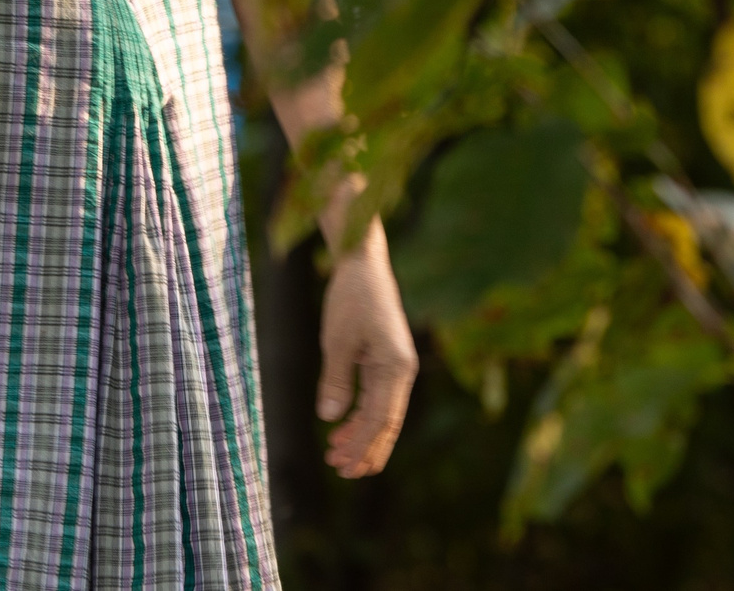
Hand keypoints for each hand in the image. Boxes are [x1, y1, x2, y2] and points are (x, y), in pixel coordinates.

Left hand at [317, 224, 416, 477]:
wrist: (363, 264)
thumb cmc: (351, 297)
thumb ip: (336, 380)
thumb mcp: (337, 340)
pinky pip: (377, 398)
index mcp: (396, 368)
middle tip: (341, 471)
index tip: (345, 466)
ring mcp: (395, 366)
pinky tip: (342, 427)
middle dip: (365, 449)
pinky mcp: (386, 361)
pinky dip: (361, 415)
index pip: (381, 420)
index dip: (363, 446)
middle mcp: (402, 371)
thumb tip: (331, 418)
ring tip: (335, 454)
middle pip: (387, 423)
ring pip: (383, 413)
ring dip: (361, 435)